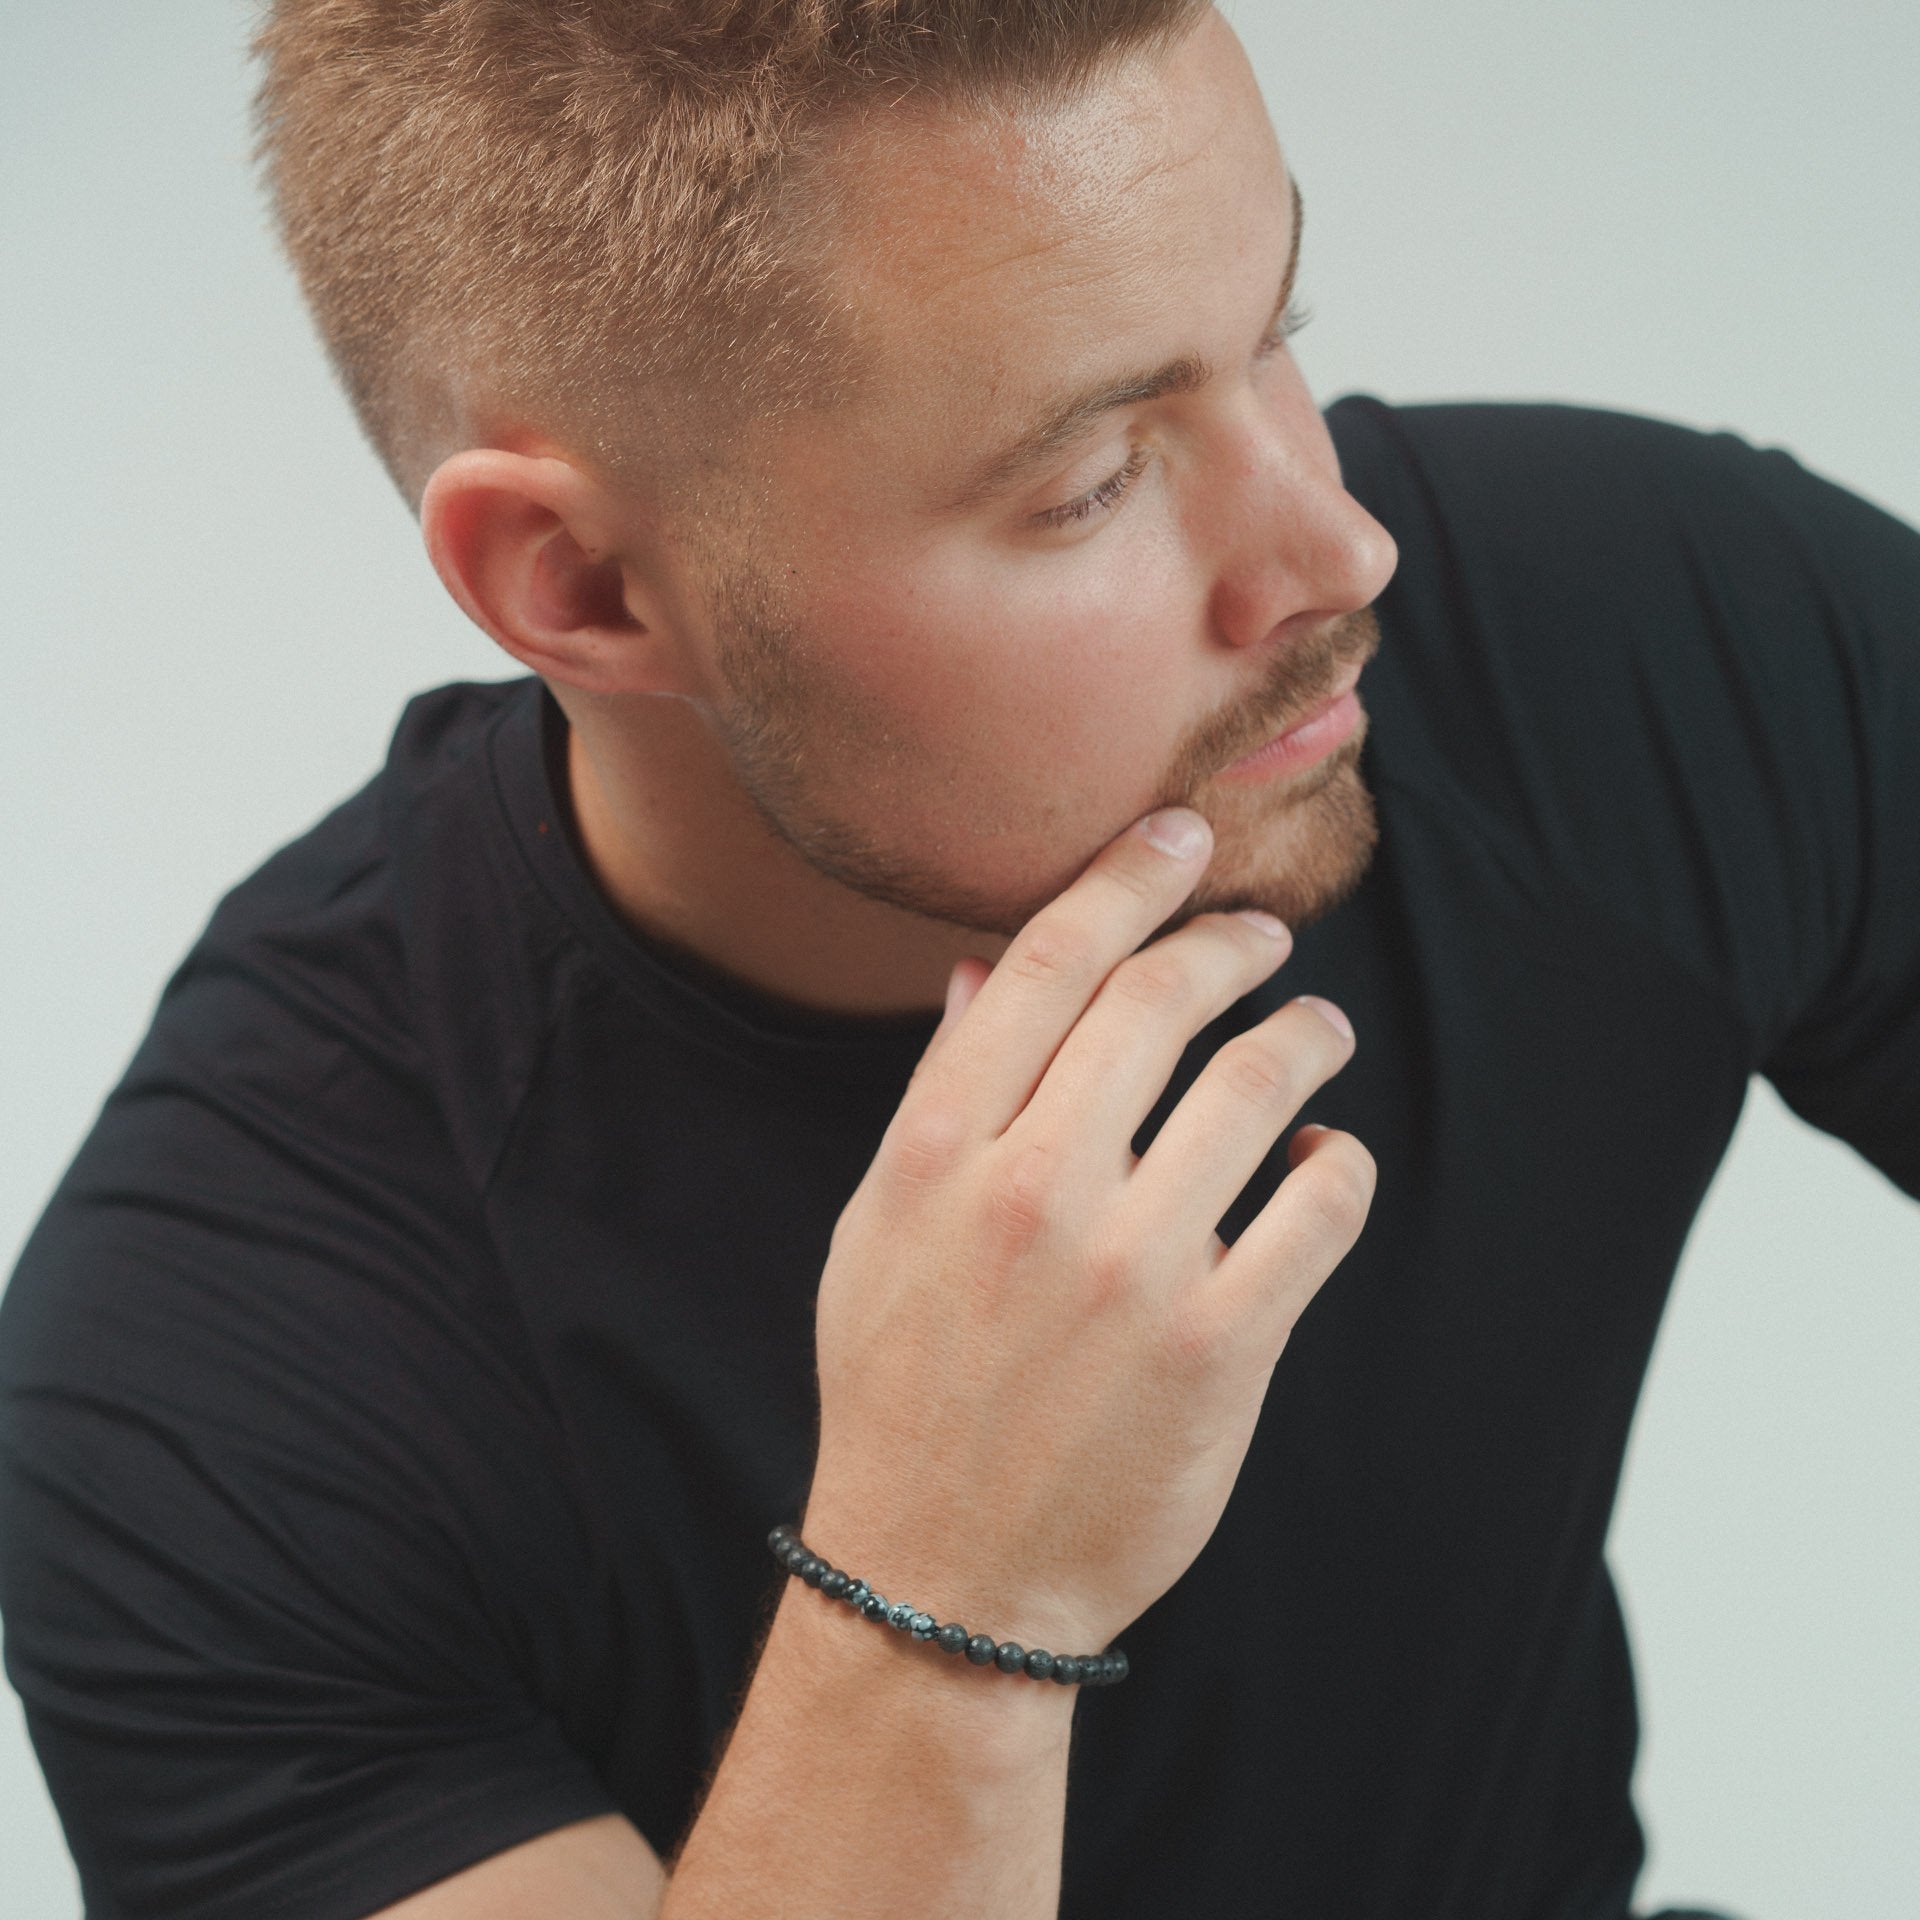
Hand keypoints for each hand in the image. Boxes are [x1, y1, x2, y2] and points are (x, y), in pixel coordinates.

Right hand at [804, 808, 1373, 1653]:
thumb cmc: (903, 1391)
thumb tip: (976, 972)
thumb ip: (938, 1097)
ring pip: (1256, 1084)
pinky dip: (1340, 1167)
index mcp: (936, 1152)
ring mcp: (1130, 1271)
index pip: (1043, 964)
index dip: (1124, 877)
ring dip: (1304, 1035)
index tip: (1177, 834)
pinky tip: (1325, 1165)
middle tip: (1264, 938)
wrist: (944, 1578)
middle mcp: (1031, 1193)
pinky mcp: (1218, 1349)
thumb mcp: (878, 1234)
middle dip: (1229, 943)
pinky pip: (1320, 1210)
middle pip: (1159, 1000)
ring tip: (1317, 1032)